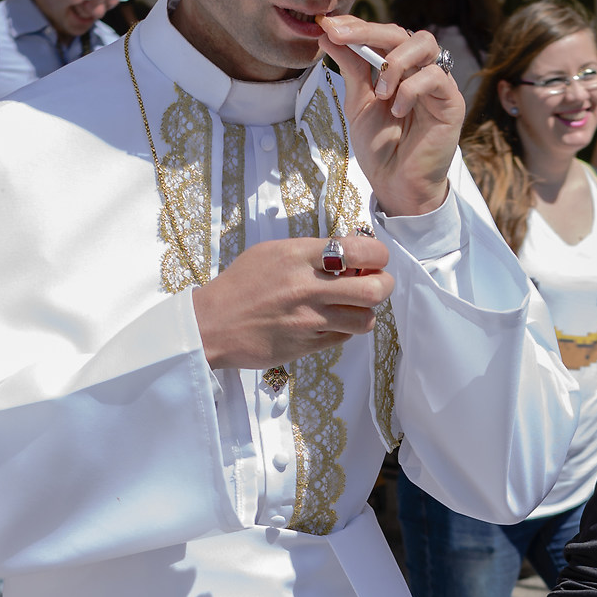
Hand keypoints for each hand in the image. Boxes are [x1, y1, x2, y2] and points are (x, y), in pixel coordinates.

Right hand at [192, 233, 391, 372]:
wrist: (213, 324)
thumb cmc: (241, 284)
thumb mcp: (273, 252)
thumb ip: (311, 251)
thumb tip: (349, 253)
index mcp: (299, 256)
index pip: (360, 250)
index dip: (378, 256)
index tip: (374, 260)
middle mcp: (309, 287)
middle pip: (374, 289)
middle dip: (384, 284)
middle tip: (376, 284)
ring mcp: (310, 319)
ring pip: (365, 319)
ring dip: (366, 312)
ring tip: (354, 307)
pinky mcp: (308, 345)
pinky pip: (344, 338)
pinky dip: (346, 330)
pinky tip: (332, 322)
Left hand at [317, 17, 465, 218]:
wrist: (396, 186)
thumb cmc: (380, 149)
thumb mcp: (358, 103)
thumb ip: (351, 68)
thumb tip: (329, 34)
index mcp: (400, 69)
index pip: (383, 34)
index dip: (358, 26)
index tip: (330, 26)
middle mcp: (420, 71)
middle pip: (402, 32)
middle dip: (368, 31)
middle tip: (341, 37)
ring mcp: (438, 85)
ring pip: (424, 43)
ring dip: (394, 61)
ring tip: (380, 92)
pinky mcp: (451, 103)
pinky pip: (435, 76)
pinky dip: (410, 89)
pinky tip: (397, 110)